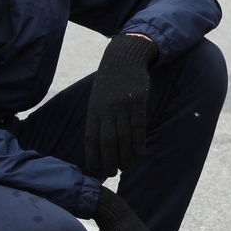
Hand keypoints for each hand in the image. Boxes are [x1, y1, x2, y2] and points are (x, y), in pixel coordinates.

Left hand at [85, 34, 156, 179]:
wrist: (124, 56)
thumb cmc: (110, 81)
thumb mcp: (98, 96)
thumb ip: (98, 116)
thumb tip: (98, 141)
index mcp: (93, 109)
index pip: (91, 138)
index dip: (92, 156)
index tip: (94, 171)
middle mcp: (106, 109)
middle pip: (107, 142)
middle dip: (108, 162)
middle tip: (111, 175)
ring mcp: (122, 106)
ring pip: (123, 137)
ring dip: (125, 156)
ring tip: (126, 169)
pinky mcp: (137, 102)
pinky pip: (138, 127)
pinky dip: (138, 143)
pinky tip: (139, 154)